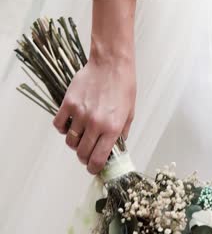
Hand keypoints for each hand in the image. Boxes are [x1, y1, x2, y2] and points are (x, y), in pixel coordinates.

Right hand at [54, 56, 135, 174]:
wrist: (111, 64)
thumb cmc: (124, 87)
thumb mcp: (130, 112)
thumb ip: (122, 133)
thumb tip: (116, 148)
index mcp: (113, 128)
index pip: (98, 159)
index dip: (94, 168)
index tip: (94, 168)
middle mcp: (95, 124)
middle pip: (82, 153)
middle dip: (85, 158)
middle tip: (87, 154)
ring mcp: (80, 114)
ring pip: (70, 141)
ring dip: (75, 144)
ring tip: (81, 137)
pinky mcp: (68, 104)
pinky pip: (59, 125)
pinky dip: (63, 129)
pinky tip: (71, 124)